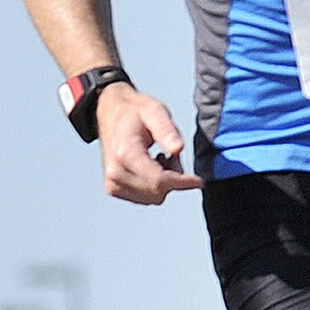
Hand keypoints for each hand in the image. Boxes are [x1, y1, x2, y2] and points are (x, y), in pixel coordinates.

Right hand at [96, 86, 202, 204]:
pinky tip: (152, 166)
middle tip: (172, 155)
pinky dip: (154, 186)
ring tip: (160, 158)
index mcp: (125, 153)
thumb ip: (167, 130)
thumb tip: (178, 148)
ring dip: (165, 183)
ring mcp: (113, 183)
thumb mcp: (155, 111)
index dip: (183, 183)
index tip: (199, 181)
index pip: (159, 181)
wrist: (110, 113)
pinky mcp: (113, 188)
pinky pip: (145, 198)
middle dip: (174, 178)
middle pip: (158, 192)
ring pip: (153, 198)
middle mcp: (116, 172)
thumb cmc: (133, 112)